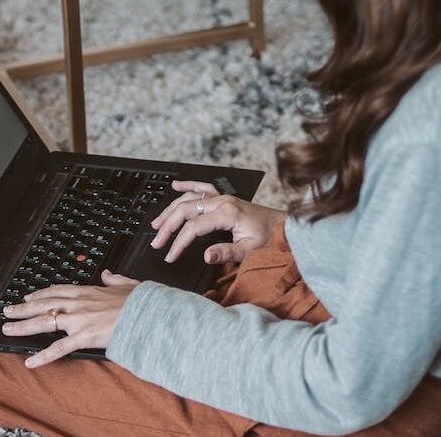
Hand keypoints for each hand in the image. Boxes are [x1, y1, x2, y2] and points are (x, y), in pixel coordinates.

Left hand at [1, 269, 139, 367]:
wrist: (150, 314)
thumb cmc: (141, 302)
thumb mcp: (127, 284)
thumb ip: (114, 280)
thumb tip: (108, 274)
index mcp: (89, 291)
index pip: (58, 291)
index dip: (41, 294)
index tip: (29, 296)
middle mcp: (79, 304)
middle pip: (44, 305)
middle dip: (23, 308)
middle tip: (7, 311)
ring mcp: (80, 320)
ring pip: (45, 322)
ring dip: (24, 326)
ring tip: (7, 329)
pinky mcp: (85, 336)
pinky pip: (60, 348)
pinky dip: (43, 356)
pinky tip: (31, 362)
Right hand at [150, 180, 285, 263]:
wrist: (284, 226)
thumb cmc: (270, 238)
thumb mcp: (251, 251)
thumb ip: (227, 253)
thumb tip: (206, 256)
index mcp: (227, 213)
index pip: (193, 227)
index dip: (178, 242)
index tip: (170, 255)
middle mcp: (222, 201)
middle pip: (185, 210)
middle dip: (167, 226)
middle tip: (156, 241)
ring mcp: (221, 197)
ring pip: (188, 198)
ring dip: (170, 210)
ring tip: (157, 223)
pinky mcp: (223, 198)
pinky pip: (201, 187)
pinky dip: (187, 185)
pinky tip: (175, 185)